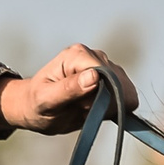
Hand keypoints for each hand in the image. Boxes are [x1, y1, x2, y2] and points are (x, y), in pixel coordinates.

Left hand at [0, 44, 137, 136]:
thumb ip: (69, 89)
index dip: (98, 97)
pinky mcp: (113, 80)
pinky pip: (127, 99)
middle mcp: (95, 56)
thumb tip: (94, 76)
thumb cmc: (36, 104)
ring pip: (126, 93)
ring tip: (83, 109)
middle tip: (79, 109)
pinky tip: (94, 110)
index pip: (106, 75)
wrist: (35, 109)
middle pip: (119, 84)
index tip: (79, 107)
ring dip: (108, 108)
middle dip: (103, 104)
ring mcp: (106, 66)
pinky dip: (113, 110)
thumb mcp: (46, 100)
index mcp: (78, 55)